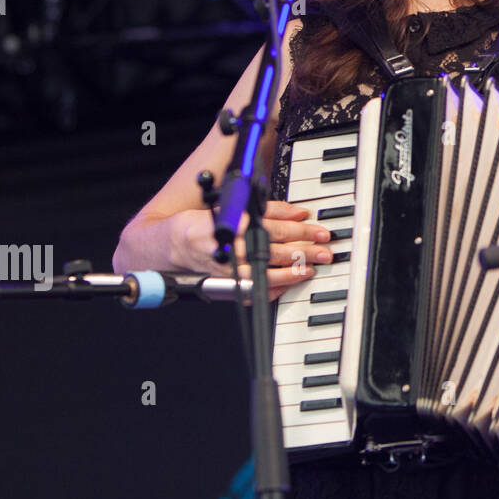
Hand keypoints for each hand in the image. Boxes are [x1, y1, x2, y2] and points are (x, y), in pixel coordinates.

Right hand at [176, 202, 335, 300]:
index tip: (320, 233)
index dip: (302, 230)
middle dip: (304, 252)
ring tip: (310, 270)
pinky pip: (254, 291)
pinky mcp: (226, 285)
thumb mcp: (238, 207)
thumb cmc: (207, 222)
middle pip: (275, 252)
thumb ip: (272, 210)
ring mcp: (228, 270)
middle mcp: (232, 249)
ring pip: (266, 274)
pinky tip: (288, 284)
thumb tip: (300, 213)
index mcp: (236, 225)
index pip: (276, 228)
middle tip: (325, 253)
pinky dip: (272, 289)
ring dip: (292, 273)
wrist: (173, 245)